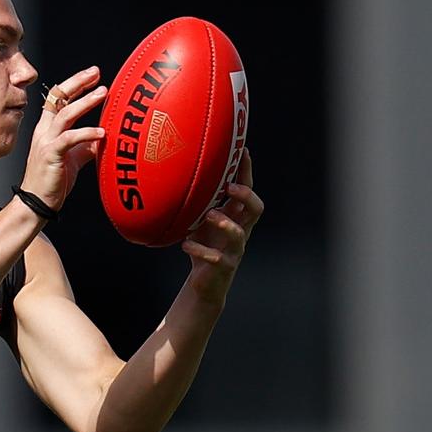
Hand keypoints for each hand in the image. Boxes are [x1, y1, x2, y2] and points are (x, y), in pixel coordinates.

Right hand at [19, 66, 106, 210]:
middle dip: (78, 83)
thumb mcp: (72, 158)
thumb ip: (85, 145)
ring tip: (102, 93)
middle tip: (96, 73)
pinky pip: (69, 139)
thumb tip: (102, 137)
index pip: (58, 98)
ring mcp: (46, 142)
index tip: (93, 75)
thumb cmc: (52, 181)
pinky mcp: (51, 155)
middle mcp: (44, 131)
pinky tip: (101, 133)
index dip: (75, 84)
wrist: (36, 203)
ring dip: (84, 102)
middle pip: (58, 98)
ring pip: (64, 115)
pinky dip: (86, 134)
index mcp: (47, 129)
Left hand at [181, 148, 263, 303]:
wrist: (205, 280)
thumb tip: (176, 174)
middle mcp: (241, 230)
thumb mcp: (200, 221)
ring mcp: (234, 249)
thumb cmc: (204, 244)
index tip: (242, 150)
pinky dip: (200, 250)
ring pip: (239, 234)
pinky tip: (185, 245)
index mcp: (236, 216)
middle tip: (230, 187)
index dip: (247, 172)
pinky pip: (217, 258)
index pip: (247, 190)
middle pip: (256, 209)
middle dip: (246, 196)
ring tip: (209, 216)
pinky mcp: (224, 266)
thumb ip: (197, 203)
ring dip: (225, 223)